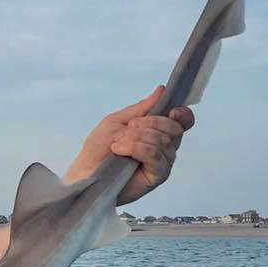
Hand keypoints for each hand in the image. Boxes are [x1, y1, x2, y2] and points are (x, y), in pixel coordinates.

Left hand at [64, 85, 194, 204]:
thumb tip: (161, 90)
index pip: (183, 121)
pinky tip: (120, 151)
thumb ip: (141, 108)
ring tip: (117, 144)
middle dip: (150, 123)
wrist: (84, 173)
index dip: (182, 114)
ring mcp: (162, 163)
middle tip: (128, 128)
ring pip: (163, 141)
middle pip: (175, 129)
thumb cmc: (98, 149)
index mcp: (157, 132)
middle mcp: (164, 148)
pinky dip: (136, 148)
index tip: (171, 110)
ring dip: (136, 138)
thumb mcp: (117, 122)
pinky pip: (156, 156)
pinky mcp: (157, 176)